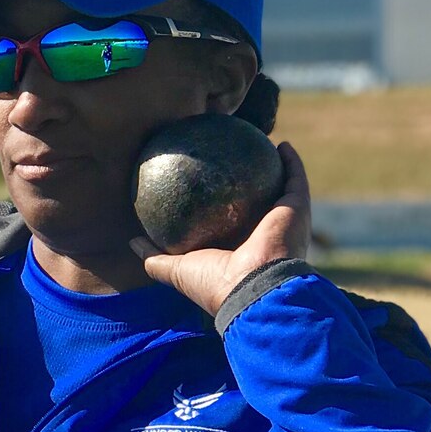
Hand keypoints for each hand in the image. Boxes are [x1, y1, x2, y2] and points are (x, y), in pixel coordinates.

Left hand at [131, 141, 311, 318]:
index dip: (220, 205)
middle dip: (250, 184)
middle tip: (234, 160)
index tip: (207, 184)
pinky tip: (280, 144)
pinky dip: (291, 161)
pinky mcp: (298, 209)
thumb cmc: (215, 282)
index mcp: (239, 250)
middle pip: (257, 203)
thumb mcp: (176, 270)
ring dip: (275, 167)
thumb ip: (154, 257)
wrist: (253, 288)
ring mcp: (283, 222)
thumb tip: (132, 241)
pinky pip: (296, 178)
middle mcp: (263, 235)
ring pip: (282, 188)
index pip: (229, 223)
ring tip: (260, 145)